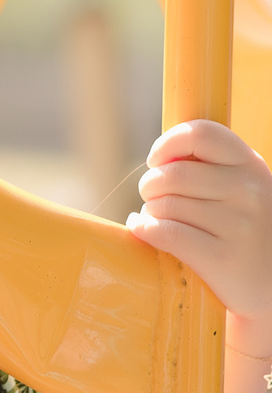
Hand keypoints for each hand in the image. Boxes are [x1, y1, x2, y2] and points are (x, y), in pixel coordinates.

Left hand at [127, 121, 271, 333]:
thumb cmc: (245, 230)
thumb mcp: (243, 189)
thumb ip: (210, 168)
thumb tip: (158, 160)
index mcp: (250, 165)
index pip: (201, 133)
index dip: (167, 144)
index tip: (157, 161)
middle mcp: (249, 191)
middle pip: (173, 174)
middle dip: (150, 185)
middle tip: (153, 199)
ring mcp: (238, 225)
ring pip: (165, 205)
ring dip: (149, 211)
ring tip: (157, 219)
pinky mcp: (222, 259)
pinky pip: (166, 233)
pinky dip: (144, 229)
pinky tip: (142, 229)